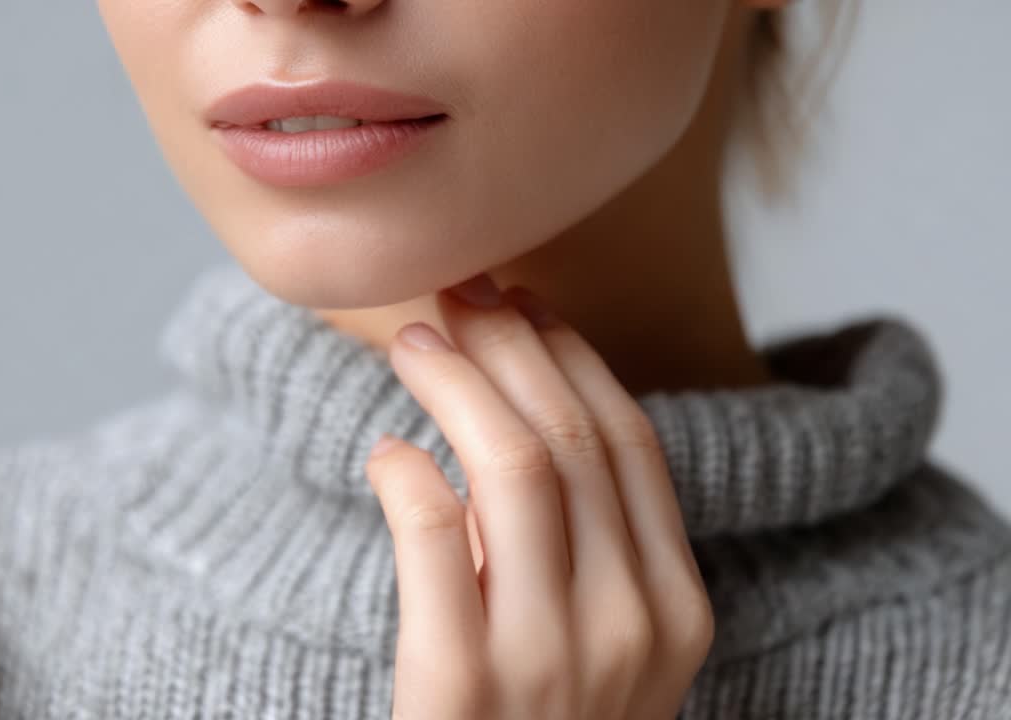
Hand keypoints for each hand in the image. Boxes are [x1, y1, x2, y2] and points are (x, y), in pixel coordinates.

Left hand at [365, 274, 713, 718]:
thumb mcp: (600, 650)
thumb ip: (582, 553)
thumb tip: (514, 414)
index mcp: (674, 607)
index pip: (629, 443)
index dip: (572, 356)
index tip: (524, 302)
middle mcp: (629, 626)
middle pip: (571, 435)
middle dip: (510, 342)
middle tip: (456, 293)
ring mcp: (548, 660)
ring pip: (512, 465)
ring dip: (457, 381)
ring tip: (411, 340)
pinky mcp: (457, 690)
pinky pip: (434, 538)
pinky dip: (406, 474)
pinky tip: (384, 451)